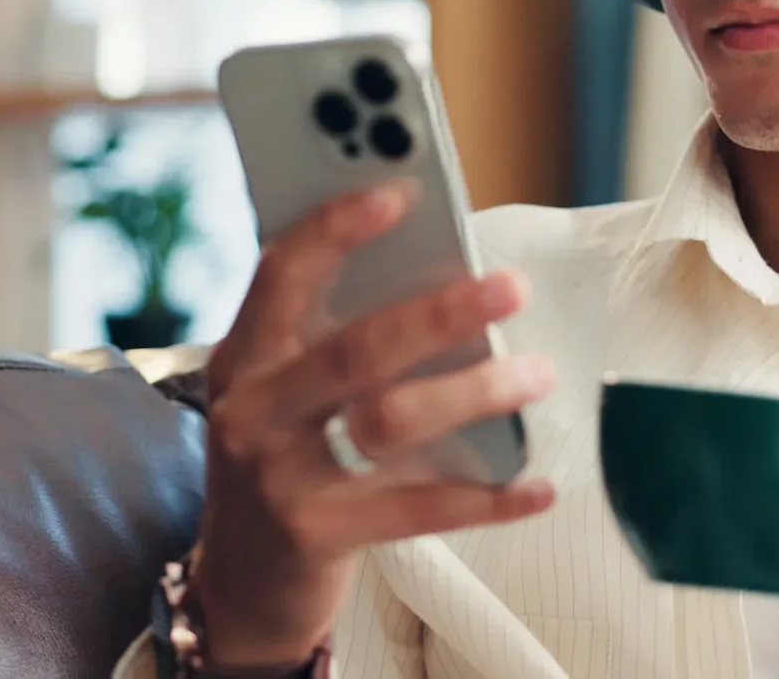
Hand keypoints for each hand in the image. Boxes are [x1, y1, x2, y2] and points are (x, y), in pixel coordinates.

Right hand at [189, 180, 556, 664]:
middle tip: (511, 287)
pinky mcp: (316, 536)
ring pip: (389, 422)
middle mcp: (253, 411)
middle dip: (440, 312)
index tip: (403, 192)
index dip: (337, 228)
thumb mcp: (287, 395)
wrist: (240, 586)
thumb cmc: (287, 463)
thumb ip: (340, 341)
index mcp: (247, 358)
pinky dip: (487, 497)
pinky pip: (418, 509)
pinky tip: (537, 485)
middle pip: (355, 349)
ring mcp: (279, 477)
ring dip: (473, 393)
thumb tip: (452, 282)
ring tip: (537, 375)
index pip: (281, 274)